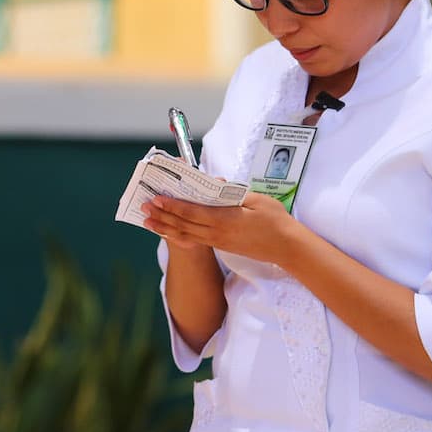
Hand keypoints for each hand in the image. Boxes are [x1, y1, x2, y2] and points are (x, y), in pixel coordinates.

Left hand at [142, 191, 301, 265]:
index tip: (156, 199)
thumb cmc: (275, 221)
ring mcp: (218, 242)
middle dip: (161, 216)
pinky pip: (194, 240)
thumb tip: (216, 183)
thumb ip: (233, 193)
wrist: (287, 248)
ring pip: (186, 235)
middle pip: (183, 225)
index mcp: (224, 220)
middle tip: (144, 208)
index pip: (191, 212)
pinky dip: (179, 235)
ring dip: (166, 227)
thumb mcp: (256, 200)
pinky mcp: (222, 246)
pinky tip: (170, 232)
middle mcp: (217, 234)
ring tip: (149, 222)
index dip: (171, 205)